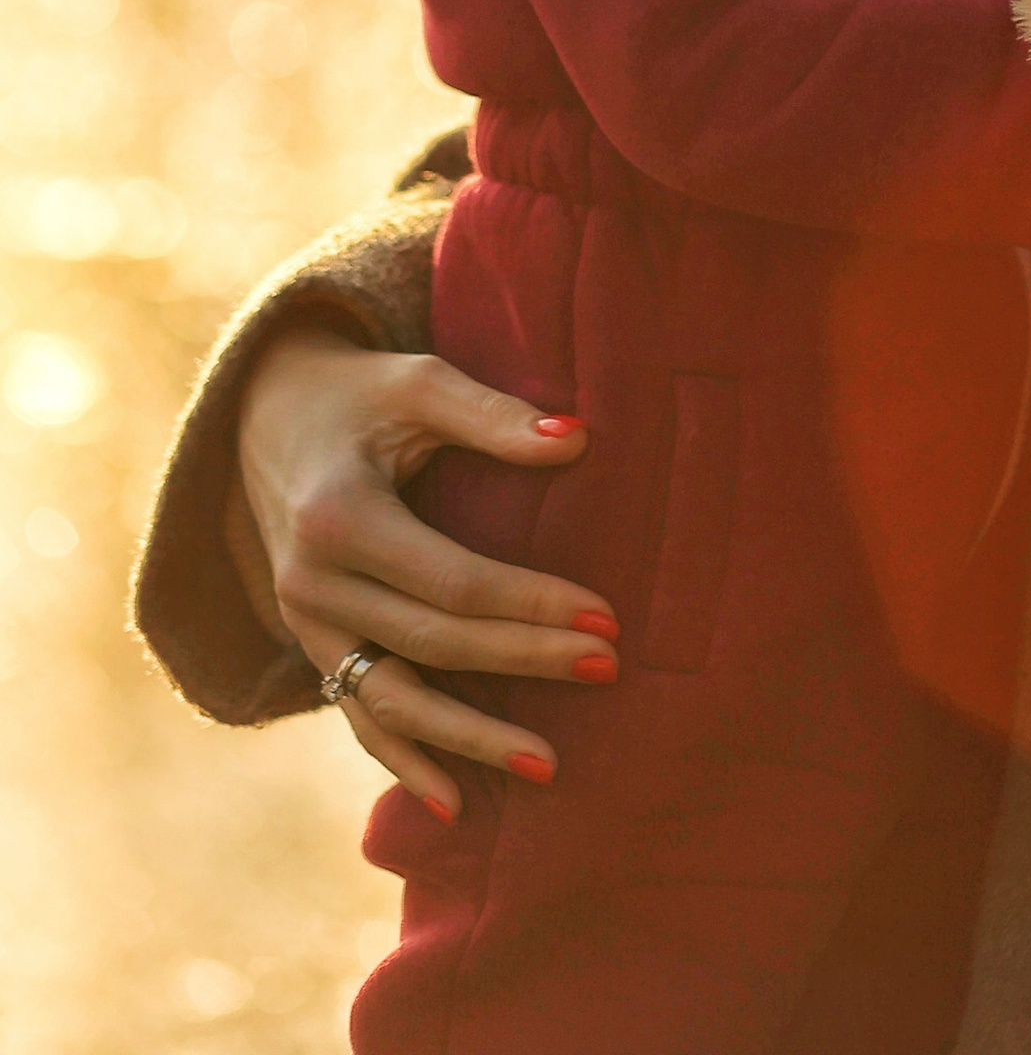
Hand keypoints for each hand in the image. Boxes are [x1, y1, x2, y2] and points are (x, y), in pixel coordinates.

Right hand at [234, 323, 615, 815]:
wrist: (263, 419)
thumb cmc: (359, 395)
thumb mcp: (418, 383)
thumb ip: (492, 415)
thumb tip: (579, 440)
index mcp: (339, 518)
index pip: (452, 582)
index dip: (530, 604)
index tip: (605, 618)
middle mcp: (312, 585)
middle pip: (433, 644)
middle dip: (524, 662)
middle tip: (608, 670)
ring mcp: (306, 626)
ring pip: (392, 701)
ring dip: (469, 740)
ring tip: (549, 766)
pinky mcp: (311, 647)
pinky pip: (357, 716)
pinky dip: (404, 762)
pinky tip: (457, 805)